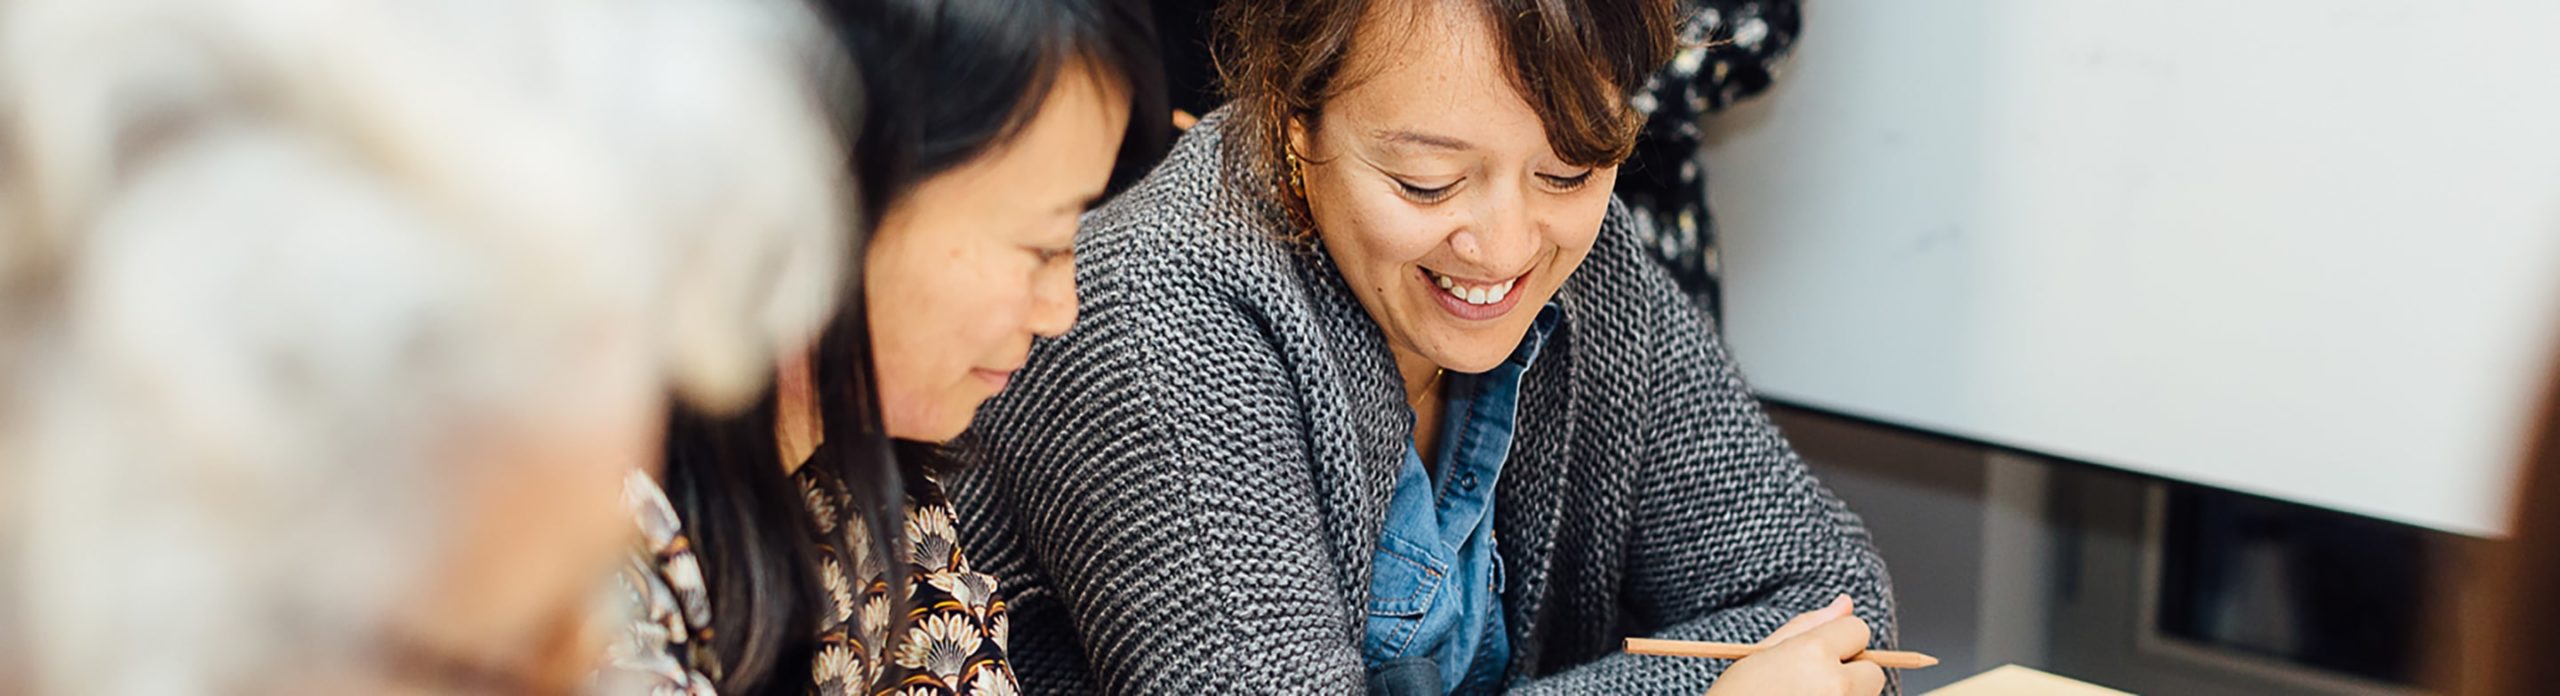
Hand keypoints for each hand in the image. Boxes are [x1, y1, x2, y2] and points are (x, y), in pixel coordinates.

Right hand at [1701, 595, 1886, 695]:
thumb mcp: (1760, 655)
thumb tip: (1846, 602)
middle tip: (1810, 686)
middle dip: (1851, 675)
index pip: (1859, 630)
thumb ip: (1807, 626)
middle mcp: (1835, 683)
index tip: (1818, 656)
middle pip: (1873, 671)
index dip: (1840, 641)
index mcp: (1813, 652)